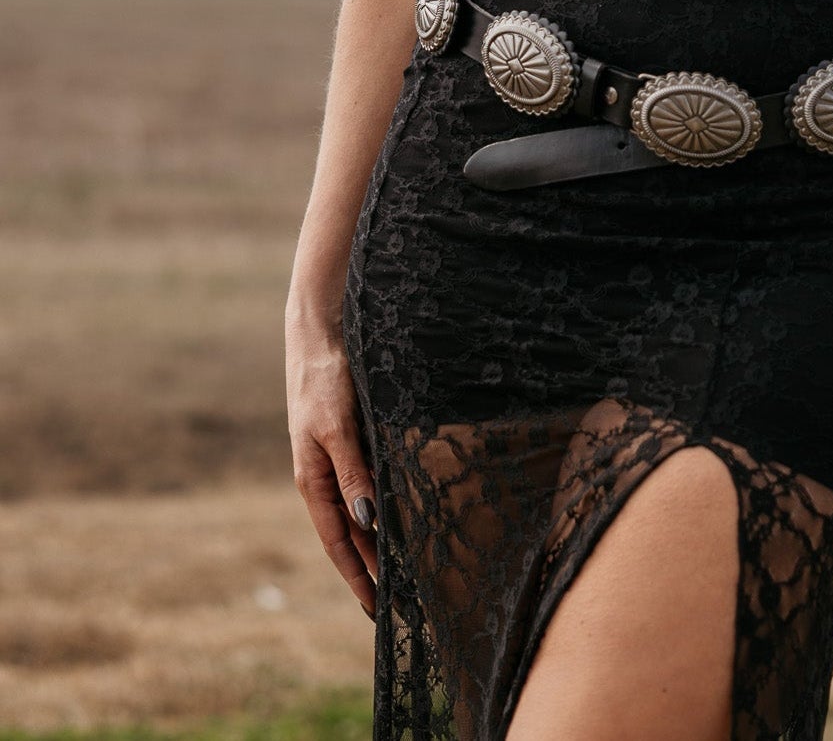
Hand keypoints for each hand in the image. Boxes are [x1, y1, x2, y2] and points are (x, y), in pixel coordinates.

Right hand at [285, 317, 378, 619]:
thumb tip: (367, 523)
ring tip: (407, 570)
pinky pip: (371, 483)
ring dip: (380, 541)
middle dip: (372, 568)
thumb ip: (352, 474)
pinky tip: (403, 516)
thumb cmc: (325, 378)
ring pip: (362, 510)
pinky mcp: (354, 439)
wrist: (322, 332)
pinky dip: (385, 507)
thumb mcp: (338, 427)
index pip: (338, 542)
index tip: (378, 610)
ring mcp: (339, 458)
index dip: (358, 576)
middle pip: (351, 532)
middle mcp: (325, 475)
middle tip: (402, 602)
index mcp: (313, 479)